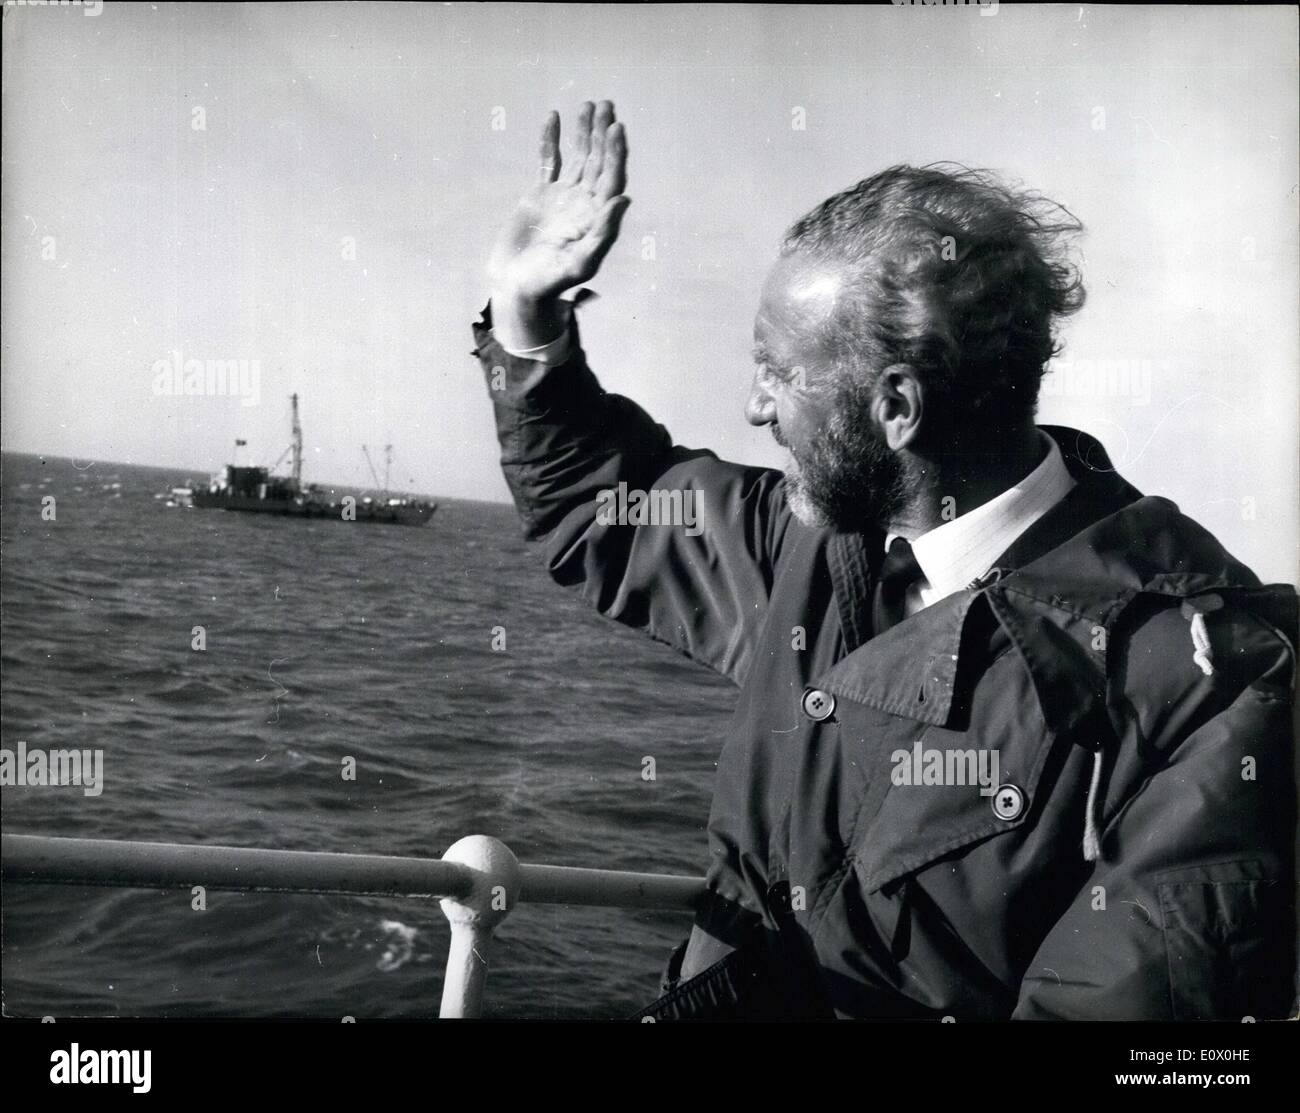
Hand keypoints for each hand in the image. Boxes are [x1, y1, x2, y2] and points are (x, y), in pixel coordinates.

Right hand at [487, 101, 629, 309]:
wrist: (517, 286)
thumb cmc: (549, 281)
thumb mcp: (580, 262)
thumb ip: (603, 232)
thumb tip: (624, 198)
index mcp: (598, 218)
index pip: (612, 178)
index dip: (615, 153)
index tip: (615, 127)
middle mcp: (585, 204)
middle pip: (599, 162)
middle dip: (602, 134)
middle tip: (606, 105)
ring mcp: (564, 197)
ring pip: (578, 157)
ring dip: (584, 132)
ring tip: (589, 105)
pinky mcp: (541, 194)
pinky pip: (549, 162)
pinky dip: (551, 141)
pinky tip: (554, 117)